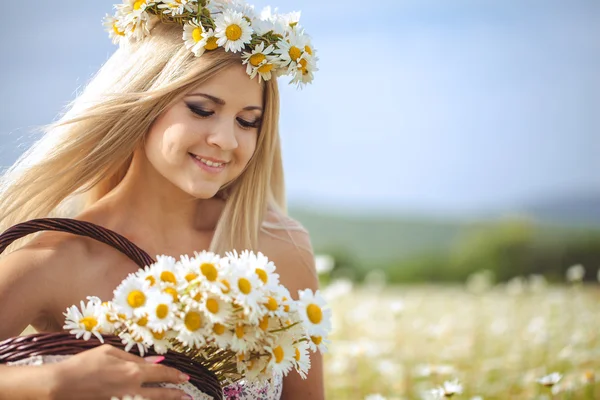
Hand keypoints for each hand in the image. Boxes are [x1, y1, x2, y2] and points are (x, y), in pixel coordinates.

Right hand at [47, 344, 190, 399]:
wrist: (61, 385)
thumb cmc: (84, 364)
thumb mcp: (109, 352)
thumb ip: (133, 357)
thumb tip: (154, 361)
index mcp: (132, 371)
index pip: (160, 373)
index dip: (174, 375)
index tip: (185, 377)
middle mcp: (132, 389)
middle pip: (161, 393)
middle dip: (176, 393)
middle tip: (187, 394)